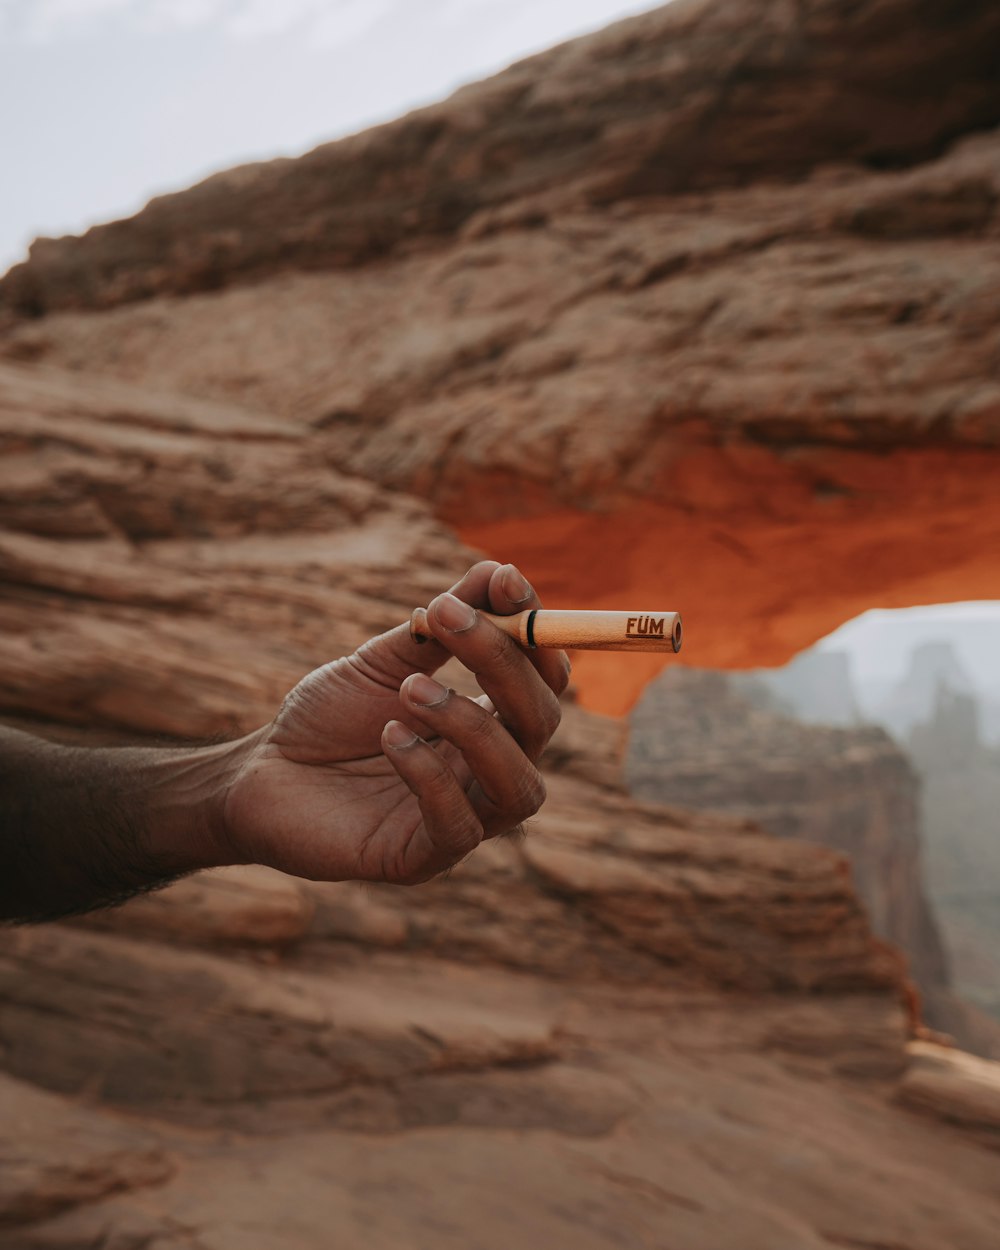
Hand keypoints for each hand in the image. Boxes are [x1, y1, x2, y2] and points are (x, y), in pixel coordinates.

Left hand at [218, 562, 569, 884]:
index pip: (543, 676)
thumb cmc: (328, 718)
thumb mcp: (383, 661)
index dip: (534, 627)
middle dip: (503, 664)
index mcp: (491, 721)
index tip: (503, 580)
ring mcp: (464, 818)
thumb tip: (495, 571)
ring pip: (519, 785)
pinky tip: (388, 736)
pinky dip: (429, 774)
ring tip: (410, 689)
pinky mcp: (423, 858)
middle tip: (449, 619)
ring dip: (473, 726)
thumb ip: (441, 628)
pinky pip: (457, 827)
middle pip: (540, 723)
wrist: (260, 774)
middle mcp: (489, 770)